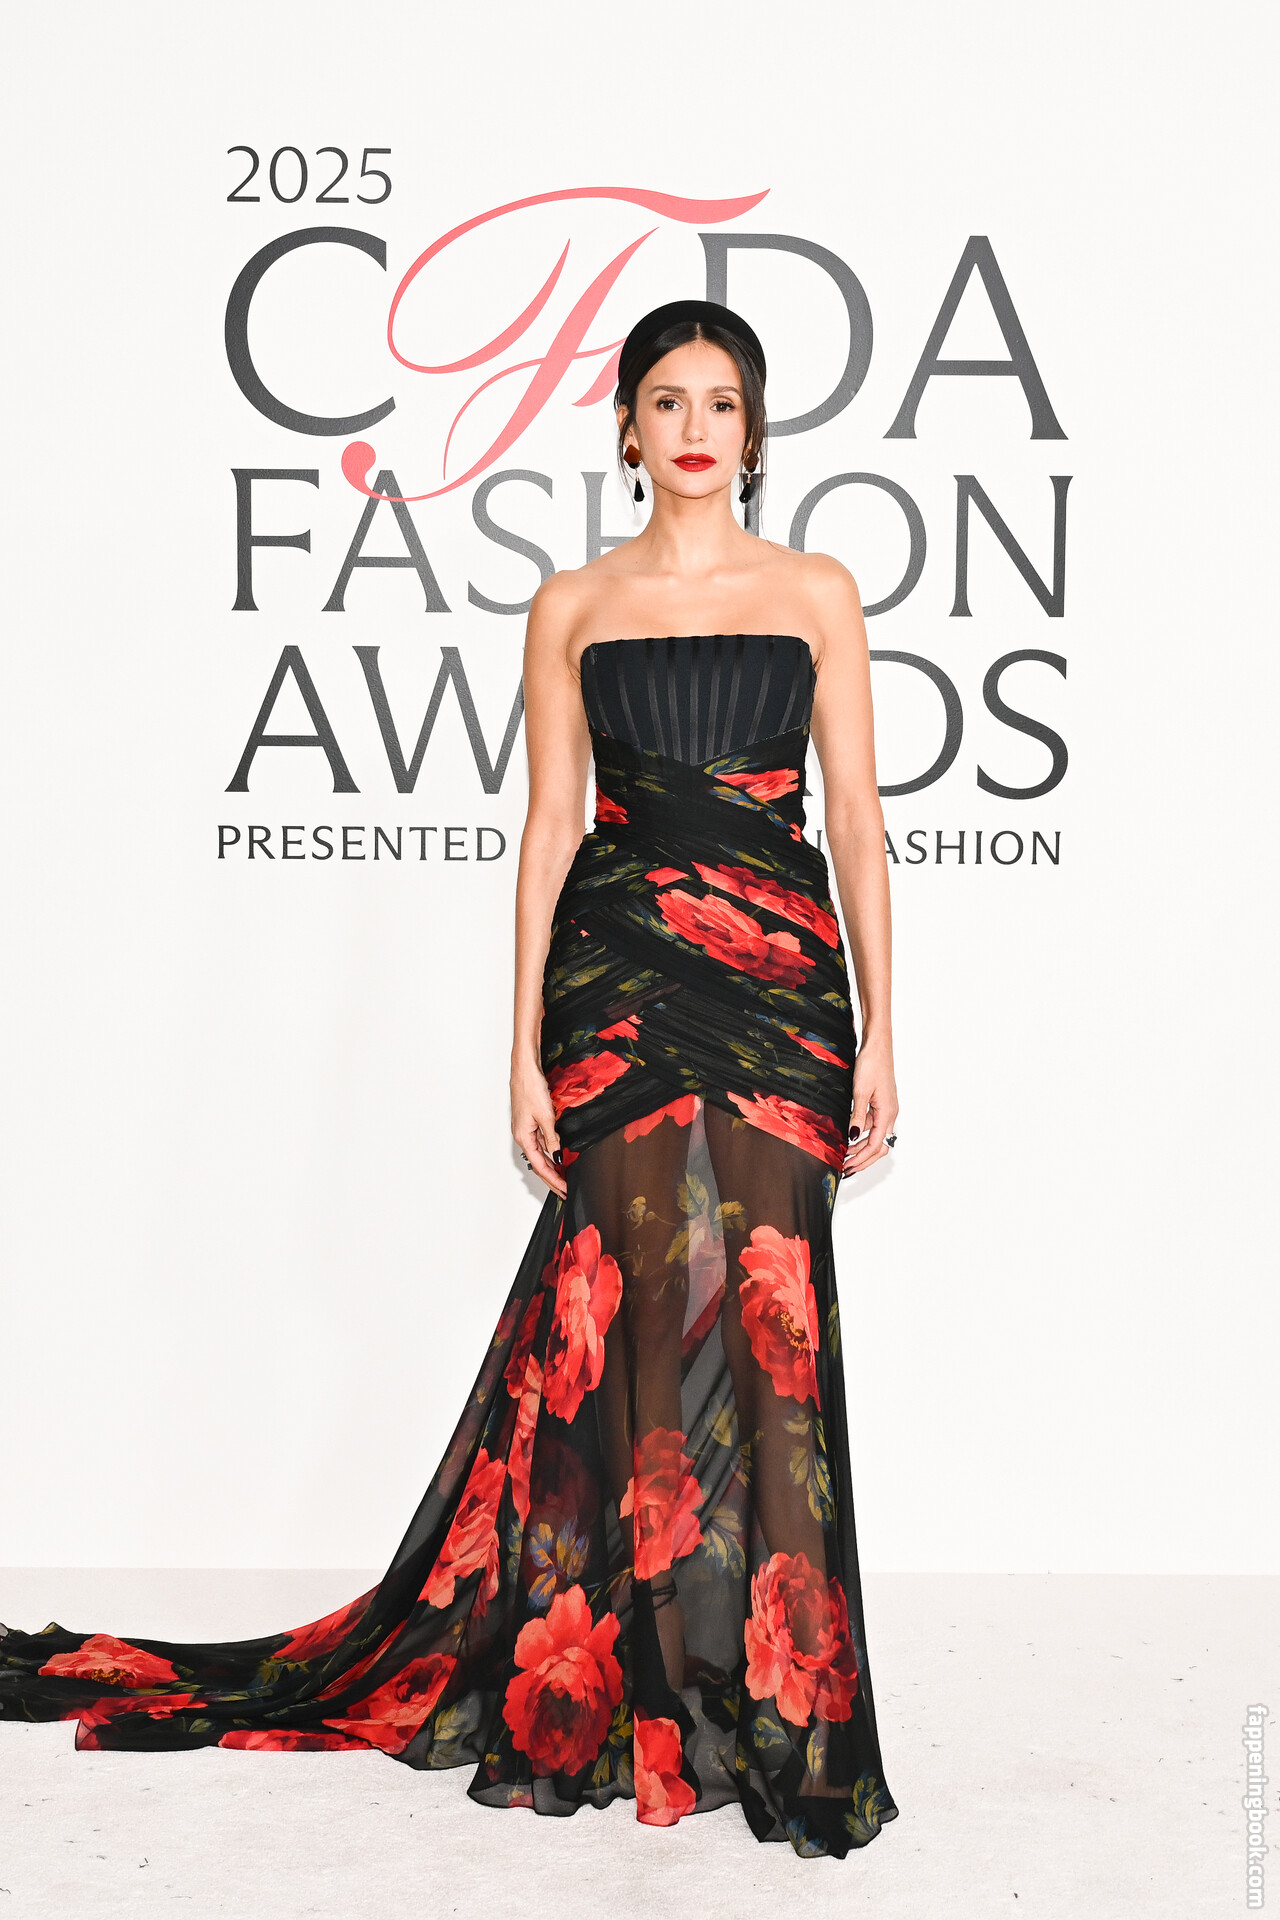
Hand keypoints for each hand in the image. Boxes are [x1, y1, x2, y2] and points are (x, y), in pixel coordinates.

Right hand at [511, 1061, 566, 1196]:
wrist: (525, 1069)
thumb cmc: (530, 1088)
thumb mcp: (546, 1116)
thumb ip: (552, 1138)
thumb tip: (558, 1157)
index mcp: (523, 1137)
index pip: (540, 1166)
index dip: (553, 1179)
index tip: (564, 1189)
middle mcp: (522, 1135)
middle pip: (538, 1163)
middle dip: (552, 1179)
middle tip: (564, 1191)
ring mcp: (526, 1129)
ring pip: (540, 1154)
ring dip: (552, 1167)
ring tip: (563, 1178)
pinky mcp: (530, 1121)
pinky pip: (540, 1142)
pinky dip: (550, 1152)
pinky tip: (559, 1155)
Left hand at [844, 1037, 897, 1176]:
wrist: (878, 1046)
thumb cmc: (872, 1064)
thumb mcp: (860, 1092)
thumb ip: (857, 1116)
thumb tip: (853, 1137)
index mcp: (887, 1114)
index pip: (875, 1146)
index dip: (861, 1159)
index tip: (847, 1167)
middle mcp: (889, 1114)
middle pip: (878, 1146)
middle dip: (862, 1159)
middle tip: (845, 1168)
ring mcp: (886, 1110)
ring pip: (874, 1136)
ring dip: (860, 1148)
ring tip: (844, 1155)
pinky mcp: (880, 1104)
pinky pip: (872, 1125)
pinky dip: (861, 1134)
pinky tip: (848, 1137)